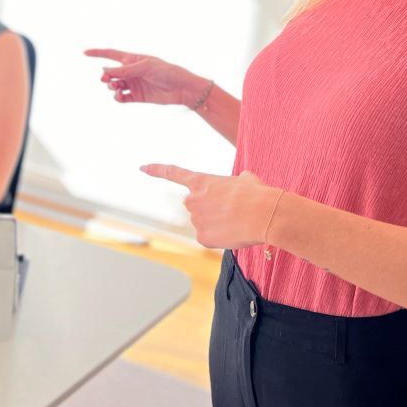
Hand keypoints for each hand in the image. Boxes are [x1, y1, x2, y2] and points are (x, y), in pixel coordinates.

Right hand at [85, 48, 205, 106]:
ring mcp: (134, 84)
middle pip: (110, 73)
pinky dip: (118, 98)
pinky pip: (122, 98)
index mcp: (133, 59)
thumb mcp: (144, 68)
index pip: (111, 54)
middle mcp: (131, 71)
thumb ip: (124, 71)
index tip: (84, 53)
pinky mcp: (138, 96)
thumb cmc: (166, 72)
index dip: (98, 53)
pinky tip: (120, 97)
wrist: (182, 88)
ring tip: (118, 89)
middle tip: (106, 80)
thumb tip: (104, 71)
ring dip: (112, 87)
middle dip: (105, 77)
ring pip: (114, 86)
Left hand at [141, 164, 280, 249]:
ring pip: (205, 223)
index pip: (173, 173)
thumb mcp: (246, 179)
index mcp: (201, 181)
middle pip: (196, 206)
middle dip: (209, 208)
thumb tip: (240, 185)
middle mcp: (192, 200)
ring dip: (218, 222)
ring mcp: (195, 220)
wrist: (264, 214)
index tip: (142, 167)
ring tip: (237, 220)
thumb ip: (234, 182)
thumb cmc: (257, 194)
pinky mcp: (202, 238)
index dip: (156, 170)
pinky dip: (220, 237)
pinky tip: (234, 232)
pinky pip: (209, 238)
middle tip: (232, 209)